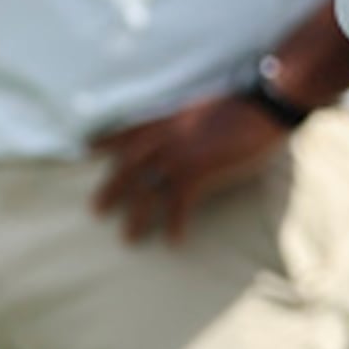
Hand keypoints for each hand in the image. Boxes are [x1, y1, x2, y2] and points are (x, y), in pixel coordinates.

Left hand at [87, 93, 287, 243]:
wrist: (261, 107)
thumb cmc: (237, 107)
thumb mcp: (197, 109)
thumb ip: (180, 121)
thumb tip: (177, 132)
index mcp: (164, 120)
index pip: (126, 132)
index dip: (106, 142)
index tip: (87, 150)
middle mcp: (165, 137)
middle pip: (127, 167)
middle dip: (110, 189)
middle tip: (95, 209)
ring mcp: (179, 155)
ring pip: (146, 191)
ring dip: (136, 217)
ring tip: (127, 237)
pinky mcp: (198, 172)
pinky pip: (178, 205)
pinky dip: (175, 225)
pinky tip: (174, 241)